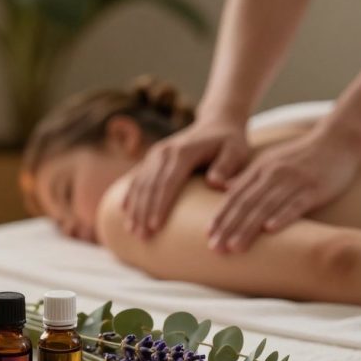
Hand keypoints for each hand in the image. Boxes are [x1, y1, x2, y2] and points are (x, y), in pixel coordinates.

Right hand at [123, 120, 249, 237]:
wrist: (217, 123)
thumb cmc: (230, 143)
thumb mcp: (236, 151)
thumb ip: (227, 166)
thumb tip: (214, 183)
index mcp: (183, 152)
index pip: (167, 183)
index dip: (159, 206)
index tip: (155, 227)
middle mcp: (165, 152)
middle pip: (150, 186)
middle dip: (143, 213)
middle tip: (142, 237)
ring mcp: (155, 154)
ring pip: (140, 184)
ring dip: (134, 208)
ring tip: (132, 231)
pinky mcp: (152, 158)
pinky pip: (137, 178)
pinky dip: (130, 196)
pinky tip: (124, 212)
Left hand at [208, 129, 360, 251]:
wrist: (337, 141)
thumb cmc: (301, 156)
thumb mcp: (270, 162)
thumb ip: (248, 177)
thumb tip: (224, 191)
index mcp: (259, 169)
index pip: (234, 195)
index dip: (221, 216)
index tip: (208, 235)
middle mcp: (273, 174)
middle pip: (246, 203)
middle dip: (228, 227)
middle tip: (215, 248)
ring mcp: (294, 181)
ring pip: (266, 206)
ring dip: (248, 228)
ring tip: (235, 247)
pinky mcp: (314, 188)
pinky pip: (296, 204)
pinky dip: (282, 216)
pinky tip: (270, 230)